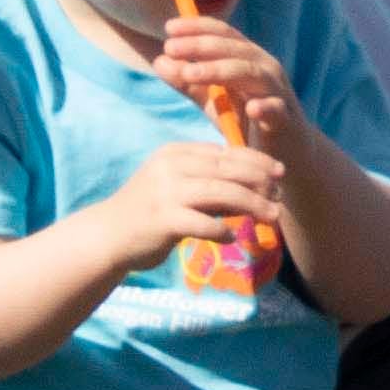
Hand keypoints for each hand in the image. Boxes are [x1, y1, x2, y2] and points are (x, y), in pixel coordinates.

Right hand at [99, 140, 284, 268]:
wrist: (108, 235)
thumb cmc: (148, 212)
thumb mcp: (179, 189)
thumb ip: (211, 186)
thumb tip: (255, 190)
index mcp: (176, 153)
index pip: (224, 152)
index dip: (255, 160)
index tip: (278, 170)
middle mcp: (171, 167)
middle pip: (226, 169)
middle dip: (259, 180)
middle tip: (281, 192)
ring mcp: (166, 192)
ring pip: (220, 192)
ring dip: (251, 204)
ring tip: (273, 215)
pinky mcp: (163, 219)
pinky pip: (202, 223)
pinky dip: (221, 230)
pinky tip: (234, 237)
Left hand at [152, 14, 299, 151]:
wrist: (285, 155)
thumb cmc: (246, 122)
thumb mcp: (213, 100)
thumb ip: (188, 81)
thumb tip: (160, 60)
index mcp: (247, 59)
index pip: (222, 34)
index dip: (197, 27)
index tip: (169, 29)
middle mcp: (264, 68)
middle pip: (234, 48)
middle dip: (200, 46)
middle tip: (170, 47)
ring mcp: (277, 93)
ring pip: (252, 73)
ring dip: (220, 70)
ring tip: (191, 74)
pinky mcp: (287, 121)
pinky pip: (277, 110)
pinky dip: (266, 107)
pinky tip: (252, 108)